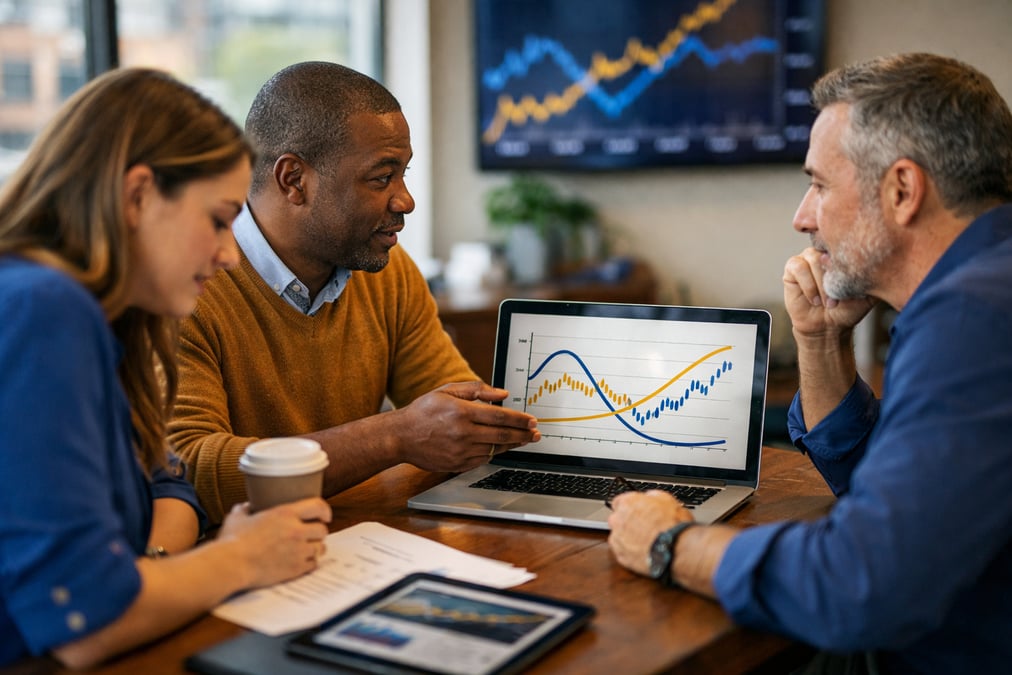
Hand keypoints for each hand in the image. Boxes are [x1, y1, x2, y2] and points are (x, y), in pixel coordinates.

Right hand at [216, 497, 331, 588]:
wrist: (231, 565)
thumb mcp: (237, 518)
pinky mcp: (295, 568)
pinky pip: (313, 565)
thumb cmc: (231, 541)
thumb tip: (246, 506)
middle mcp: (296, 531)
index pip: (317, 506)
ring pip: (321, 548)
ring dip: (315, 548)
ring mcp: (297, 551)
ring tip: (306, 549)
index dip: (324, 511)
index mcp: (285, 514)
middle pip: (322, 530)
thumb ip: (244, 509)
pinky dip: (309, 563)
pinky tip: (300, 562)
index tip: (325, 516)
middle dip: (318, 532)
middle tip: (311, 535)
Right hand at [391, 381, 539, 471]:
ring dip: (510, 445)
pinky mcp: (457, 465)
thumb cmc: (424, 411)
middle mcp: (463, 433)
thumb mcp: (447, 390)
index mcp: (462, 412)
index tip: (532, 421)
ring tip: (522, 440)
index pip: (500, 417)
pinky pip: (482, 459)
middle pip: (502, 435)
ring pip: (494, 449)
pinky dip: (492, 453)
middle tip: (536, 434)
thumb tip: (503, 394)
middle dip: (523, 435)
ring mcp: (460, 452)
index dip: (519, 420)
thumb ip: (477, 389)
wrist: (400, 437)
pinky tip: (498, 447)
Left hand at [607, 490, 692, 576]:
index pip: (619, 502)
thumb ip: (651, 496)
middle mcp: (617, 520)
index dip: (631, 507)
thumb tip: (650, 498)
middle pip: (617, 519)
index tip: (637, 512)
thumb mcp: (666, 499)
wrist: (674, 549)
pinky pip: (623, 551)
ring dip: (628, 538)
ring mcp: (617, 539)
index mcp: (626, 503)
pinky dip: (631, 552)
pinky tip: (644, 551)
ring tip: (646, 542)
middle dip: (628, 522)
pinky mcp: (620, 556)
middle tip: (644, 527)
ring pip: (619, 536)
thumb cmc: (672, 524)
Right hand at [783, 247, 875, 339]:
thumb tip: (881, 261)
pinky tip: (814, 299)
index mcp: (843, 252)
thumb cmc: (848, 308)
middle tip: (839, 298)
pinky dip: (808, 286)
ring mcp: (807, 257)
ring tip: (828, 302)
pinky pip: (799, 268)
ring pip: (814, 259)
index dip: (848, 263)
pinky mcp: (792, 268)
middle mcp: (825, 250)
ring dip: (822, 285)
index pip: (846, 242)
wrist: (827, 326)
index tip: (851, 284)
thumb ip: (874, 275)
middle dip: (834, 278)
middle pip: (829, 250)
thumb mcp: (868, 291)